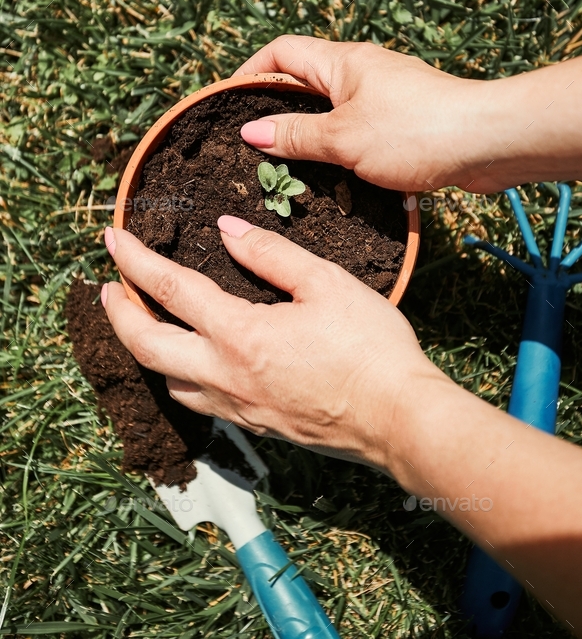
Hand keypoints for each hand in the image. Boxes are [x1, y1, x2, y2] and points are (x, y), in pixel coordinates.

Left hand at [101, 218, 434, 473]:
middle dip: (117, 313)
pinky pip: (197, 400)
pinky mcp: (255, 425)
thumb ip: (272, 255)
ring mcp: (237, 407)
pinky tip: (192, 362)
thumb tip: (229, 233)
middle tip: (106, 288)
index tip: (113, 239)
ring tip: (143, 321)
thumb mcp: (327, 284)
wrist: (399, 419)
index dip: (134, 260)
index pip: (169, 289)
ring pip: (167, 380)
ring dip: (144, 348)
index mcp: (240, 335)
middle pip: (146, 346)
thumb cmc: (371, 350)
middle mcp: (226, 376)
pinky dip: (178, 374)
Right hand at [234, 35, 489, 191]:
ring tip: (286, 164)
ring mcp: (385, 95)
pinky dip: (339, 146)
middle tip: (251, 142)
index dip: (250, 72)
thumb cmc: (415, 131)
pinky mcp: (404, 120)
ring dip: (309, 133)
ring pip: (332, 109)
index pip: (281, 52)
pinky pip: (357, 128)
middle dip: (276, 108)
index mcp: (342, 62)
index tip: (228, 102)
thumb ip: (296, 135)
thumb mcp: (343, 137)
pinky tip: (333, 174)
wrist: (487, 141)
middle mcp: (362, 71)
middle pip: (304, 81)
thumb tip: (250, 131)